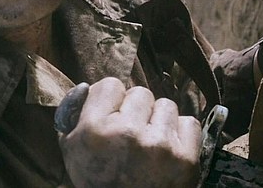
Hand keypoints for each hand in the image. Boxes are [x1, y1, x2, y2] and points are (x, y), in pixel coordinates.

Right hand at [58, 77, 200, 187]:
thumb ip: (75, 116)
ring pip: (166, 105)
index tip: (112, 116)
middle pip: (140, 93)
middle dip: (137, 112)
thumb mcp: (73, 152)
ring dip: (159, 122)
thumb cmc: (99, 183)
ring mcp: (159, 145)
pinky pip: (189, 123)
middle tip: (132, 136)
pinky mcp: (186, 158)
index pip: (111, 85)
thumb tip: (86, 88)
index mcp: (94, 130)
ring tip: (150, 145)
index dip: (112, 101)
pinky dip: (180, 135)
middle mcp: (127, 133)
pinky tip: (168, 152)